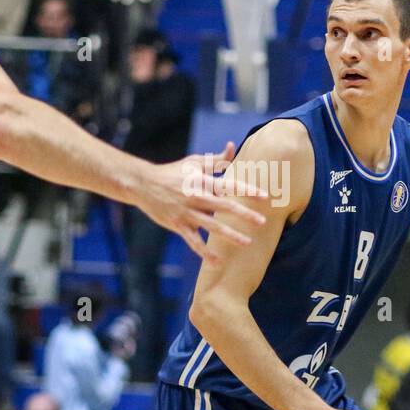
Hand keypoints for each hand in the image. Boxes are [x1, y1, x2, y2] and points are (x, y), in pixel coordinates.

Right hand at [137, 142, 267, 261]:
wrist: (144, 185)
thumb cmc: (173, 172)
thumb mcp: (194, 162)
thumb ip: (216, 160)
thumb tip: (232, 146)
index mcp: (202, 181)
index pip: (229, 185)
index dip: (247, 190)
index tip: (265, 196)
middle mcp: (196, 197)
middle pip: (224, 207)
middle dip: (244, 214)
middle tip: (262, 221)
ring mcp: (187, 213)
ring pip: (212, 226)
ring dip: (230, 235)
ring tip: (247, 242)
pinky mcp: (179, 226)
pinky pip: (194, 242)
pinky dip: (205, 254)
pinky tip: (217, 263)